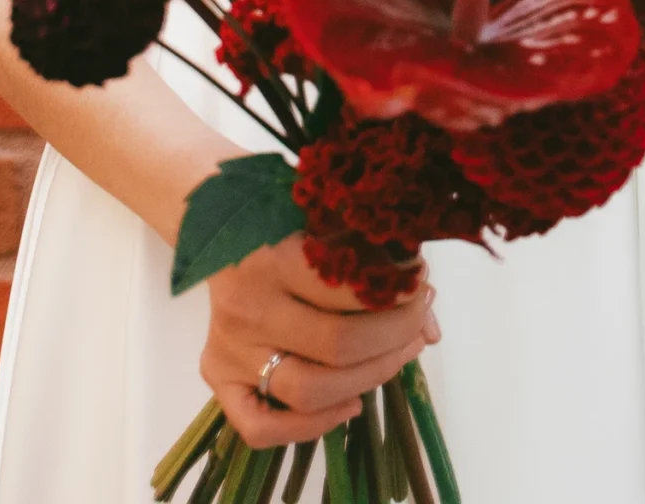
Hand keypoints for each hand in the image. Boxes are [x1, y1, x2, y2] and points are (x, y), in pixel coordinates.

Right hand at [201, 230, 438, 448]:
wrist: (213, 223)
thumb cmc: (282, 217)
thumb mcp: (327, 219)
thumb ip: (378, 263)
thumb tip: (432, 326)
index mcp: (274, 257)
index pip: (350, 291)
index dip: (400, 294)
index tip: (421, 284)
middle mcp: (249, 308)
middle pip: (337, 346)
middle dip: (394, 337)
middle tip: (419, 321)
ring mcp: (230, 349)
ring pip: (308, 391)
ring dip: (368, 379)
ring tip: (398, 356)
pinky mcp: (217, 377)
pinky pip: (259, 428)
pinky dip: (310, 427)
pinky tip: (351, 403)